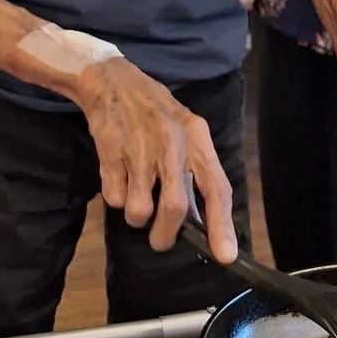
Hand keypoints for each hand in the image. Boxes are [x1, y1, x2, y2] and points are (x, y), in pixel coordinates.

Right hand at [72, 58, 238, 262]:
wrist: (112, 81)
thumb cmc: (155, 112)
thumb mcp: (185, 131)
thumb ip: (196, 171)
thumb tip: (204, 222)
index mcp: (197, 138)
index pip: (216, 187)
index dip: (222, 225)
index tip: (226, 256)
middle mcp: (172, 144)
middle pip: (175, 208)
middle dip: (166, 235)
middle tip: (161, 240)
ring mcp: (140, 149)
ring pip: (140, 210)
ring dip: (137, 217)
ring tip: (136, 196)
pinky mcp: (111, 152)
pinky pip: (114, 198)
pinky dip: (116, 198)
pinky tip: (119, 175)